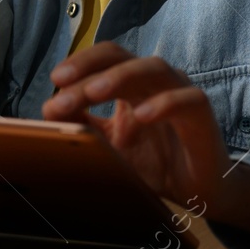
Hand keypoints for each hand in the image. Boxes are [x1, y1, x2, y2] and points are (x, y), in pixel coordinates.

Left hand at [41, 42, 249, 243]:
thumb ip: (82, 125)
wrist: (197, 192)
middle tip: (62, 84)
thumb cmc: (153, 164)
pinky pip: (188, 100)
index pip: (105, 58)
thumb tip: (46, 110)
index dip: (80, 62)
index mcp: (131, 85)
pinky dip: (165, 103)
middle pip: (122, 56)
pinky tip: (141, 116)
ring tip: (93, 92)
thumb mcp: (109, 145)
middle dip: (89, 67)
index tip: (55, 80)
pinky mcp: (202, 117)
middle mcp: (155, 82)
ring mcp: (181, 94)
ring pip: (155, 68)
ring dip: (121, 76)